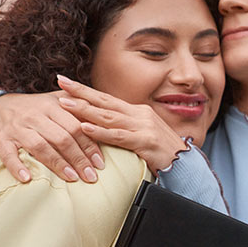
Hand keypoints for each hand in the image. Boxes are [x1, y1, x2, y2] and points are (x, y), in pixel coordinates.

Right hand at [0, 91, 103, 182]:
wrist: (0, 107)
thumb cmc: (37, 109)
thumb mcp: (58, 102)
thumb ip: (80, 108)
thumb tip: (107, 119)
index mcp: (52, 106)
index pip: (76, 127)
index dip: (90, 146)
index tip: (100, 164)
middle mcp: (35, 115)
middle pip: (61, 138)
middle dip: (79, 159)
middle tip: (91, 176)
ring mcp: (17, 127)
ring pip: (40, 146)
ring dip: (57, 164)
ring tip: (72, 178)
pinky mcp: (1, 139)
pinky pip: (8, 154)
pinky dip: (17, 166)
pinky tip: (27, 179)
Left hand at [56, 76, 186, 172]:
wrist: (187, 164)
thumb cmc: (163, 153)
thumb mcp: (143, 135)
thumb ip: (126, 129)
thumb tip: (103, 126)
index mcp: (138, 112)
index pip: (108, 99)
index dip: (86, 91)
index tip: (66, 83)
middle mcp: (140, 115)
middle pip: (105, 101)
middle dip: (81, 91)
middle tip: (60, 81)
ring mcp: (143, 127)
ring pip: (108, 116)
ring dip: (84, 109)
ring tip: (64, 103)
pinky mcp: (146, 142)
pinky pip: (119, 136)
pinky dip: (100, 132)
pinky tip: (84, 128)